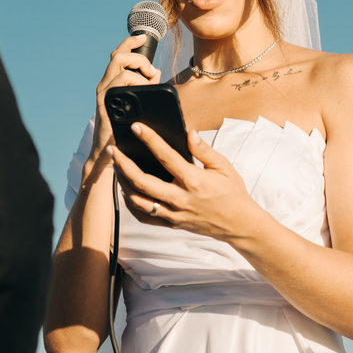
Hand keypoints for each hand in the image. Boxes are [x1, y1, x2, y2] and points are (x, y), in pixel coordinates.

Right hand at [87, 35, 161, 172]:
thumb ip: (145, 86)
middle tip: (151, 70)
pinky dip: (134, 84)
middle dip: (138, 58)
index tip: (143, 38)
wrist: (108, 150)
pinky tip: (143, 93)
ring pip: (120, 68)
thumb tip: (156, 73)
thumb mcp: (136, 103)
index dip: (130, 42)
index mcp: (112, 81)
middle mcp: (105, 84)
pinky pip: (119, 85)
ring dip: (138, 71)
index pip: (119, 54)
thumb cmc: (123, 128)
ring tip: (148, 82)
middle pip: (118, 56)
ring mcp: (104, 93)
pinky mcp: (105, 103)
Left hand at [111, 123, 267, 241]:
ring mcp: (174, 214)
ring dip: (123, 183)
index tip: (136, 127)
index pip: (165, 156)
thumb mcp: (224, 166)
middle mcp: (180, 198)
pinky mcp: (171, 224)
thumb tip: (189, 133)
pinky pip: (144, 216)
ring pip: (138, 200)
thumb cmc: (232, 192)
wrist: (239, 224)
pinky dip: (132, 203)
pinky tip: (127, 191)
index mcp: (193, 180)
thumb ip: (204, 150)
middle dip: (123, 164)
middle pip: (142, 181)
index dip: (149, 139)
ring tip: (117, 168)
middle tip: (113, 150)